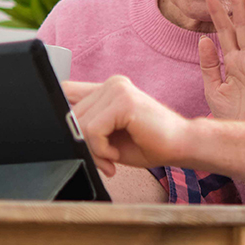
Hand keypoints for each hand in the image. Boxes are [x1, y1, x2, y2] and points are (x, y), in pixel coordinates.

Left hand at [63, 77, 192, 176]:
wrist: (183, 145)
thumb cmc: (150, 143)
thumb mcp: (110, 136)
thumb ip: (87, 128)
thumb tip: (61, 133)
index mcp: (108, 88)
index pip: (66, 92)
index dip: (64, 117)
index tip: (80, 143)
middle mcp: (112, 84)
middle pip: (70, 114)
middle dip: (82, 144)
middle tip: (104, 160)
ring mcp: (118, 89)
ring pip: (79, 124)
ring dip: (93, 149)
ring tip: (112, 157)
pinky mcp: (124, 101)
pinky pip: (93, 130)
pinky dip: (101, 149)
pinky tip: (116, 154)